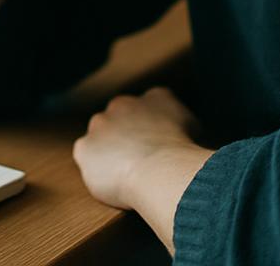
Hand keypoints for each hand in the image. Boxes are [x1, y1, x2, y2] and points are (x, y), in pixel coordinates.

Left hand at [72, 86, 207, 210]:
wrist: (160, 169)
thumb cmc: (182, 154)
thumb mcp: (194, 127)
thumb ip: (181, 121)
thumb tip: (181, 130)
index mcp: (155, 98)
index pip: (152, 108)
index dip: (153, 130)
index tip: (156, 148)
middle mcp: (123, 104)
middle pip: (122, 120)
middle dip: (127, 139)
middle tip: (140, 164)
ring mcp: (100, 124)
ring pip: (101, 139)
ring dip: (109, 153)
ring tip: (126, 176)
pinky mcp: (85, 148)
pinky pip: (87, 158)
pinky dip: (96, 170)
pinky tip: (111, 181)